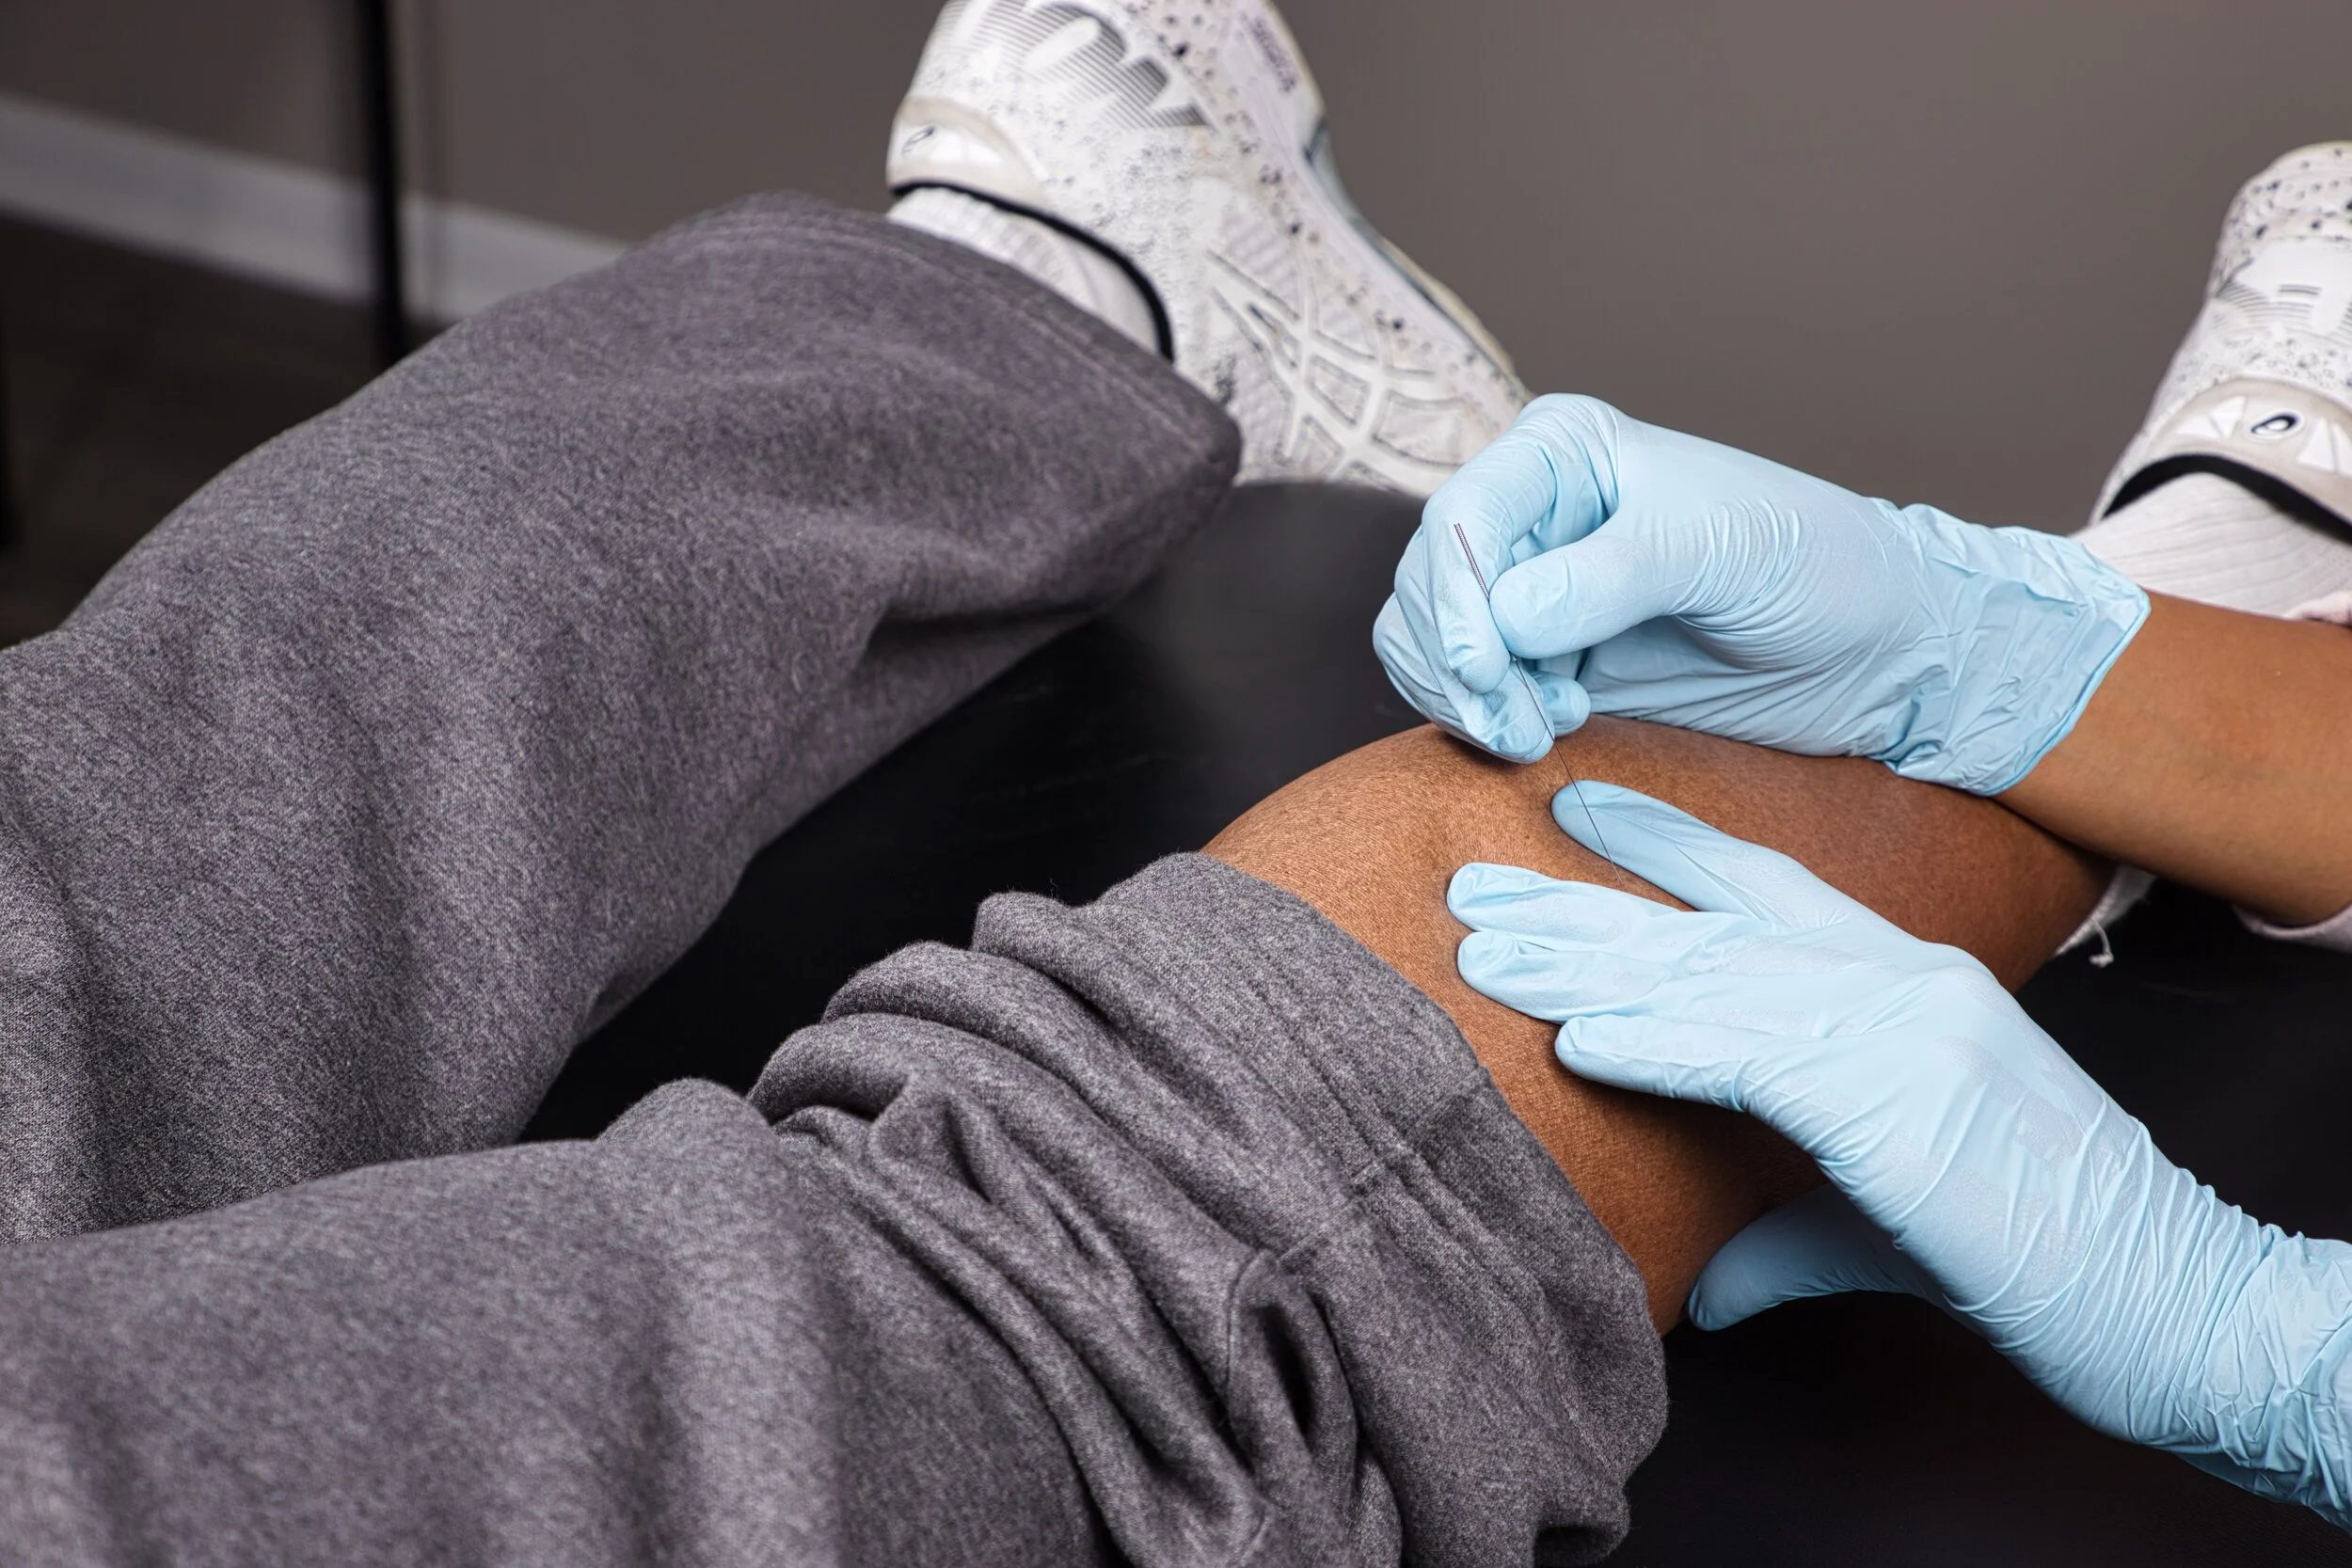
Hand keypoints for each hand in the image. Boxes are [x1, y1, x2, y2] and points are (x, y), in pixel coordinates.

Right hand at [1375, 395, 2147, 792]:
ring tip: (1541, 730)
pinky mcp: (1536, 658)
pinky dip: (1477, 716)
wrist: (1871, 647)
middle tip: (1528, 721)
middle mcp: (1529, 514)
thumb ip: (1614, 575)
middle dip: (1459, 661)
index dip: (1454, 596)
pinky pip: (1456, 687)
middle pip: (1426, 585)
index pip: (1460, 516)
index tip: (1487, 666)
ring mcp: (1525, 587)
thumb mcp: (1724, 551)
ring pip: (1422, 641)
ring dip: (1463, 698)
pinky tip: (1546, 728)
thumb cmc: (1814, 565)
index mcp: (1563, 453)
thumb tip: (1508, 619)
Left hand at [1448, 783, 2351, 1526]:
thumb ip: (1782, 1235)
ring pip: (1709, 977)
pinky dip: (1656, 1043)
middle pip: (1708, 923)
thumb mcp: (1882, 1220)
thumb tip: (1703, 1289)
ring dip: (1585, 967)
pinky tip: (1576, 1037)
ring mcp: (1903, 1027)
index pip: (1768, 883)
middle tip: (1473, 884)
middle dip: (1582, 902)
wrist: (2161, 1291)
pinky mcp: (1898, 1100)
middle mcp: (1897, 978)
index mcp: (1904, 977)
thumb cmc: (2029, 1252)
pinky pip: (1748, 1056)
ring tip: (1483, 950)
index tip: (1577, 808)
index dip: (1667, 842)